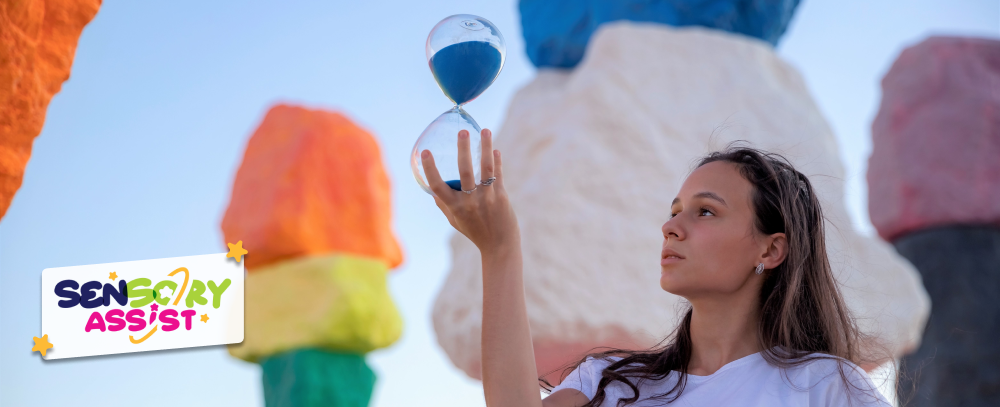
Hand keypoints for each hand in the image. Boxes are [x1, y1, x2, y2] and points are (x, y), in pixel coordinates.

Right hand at [420, 128, 519, 254]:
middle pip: (465, 171)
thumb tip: (434, 189)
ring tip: (486, 131)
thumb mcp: (454, 220)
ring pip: (486, 168)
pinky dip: (497, 160)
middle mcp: (470, 202)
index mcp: (454, 207)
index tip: (425, 152)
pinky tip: (495, 149)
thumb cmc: (474, 231)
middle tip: (462, 132)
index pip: (437, 186)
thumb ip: (444, 205)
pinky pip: (498, 174)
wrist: (499, 245)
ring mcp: (487, 198)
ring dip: (486, 147)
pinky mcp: (501, 196)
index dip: (430, 168)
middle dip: (463, 149)